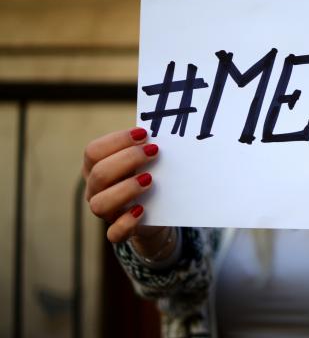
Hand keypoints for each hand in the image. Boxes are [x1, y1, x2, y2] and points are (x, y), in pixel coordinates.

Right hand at [82, 127, 163, 243]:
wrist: (157, 213)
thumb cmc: (148, 176)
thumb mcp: (144, 160)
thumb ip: (146, 146)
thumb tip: (162, 126)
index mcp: (96, 167)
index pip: (93, 151)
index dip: (117, 140)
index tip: (144, 134)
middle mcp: (95, 189)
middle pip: (98, 174)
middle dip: (127, 159)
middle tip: (154, 152)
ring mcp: (105, 212)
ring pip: (99, 204)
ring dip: (125, 189)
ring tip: (149, 180)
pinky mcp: (119, 231)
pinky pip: (114, 233)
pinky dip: (126, 222)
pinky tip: (142, 210)